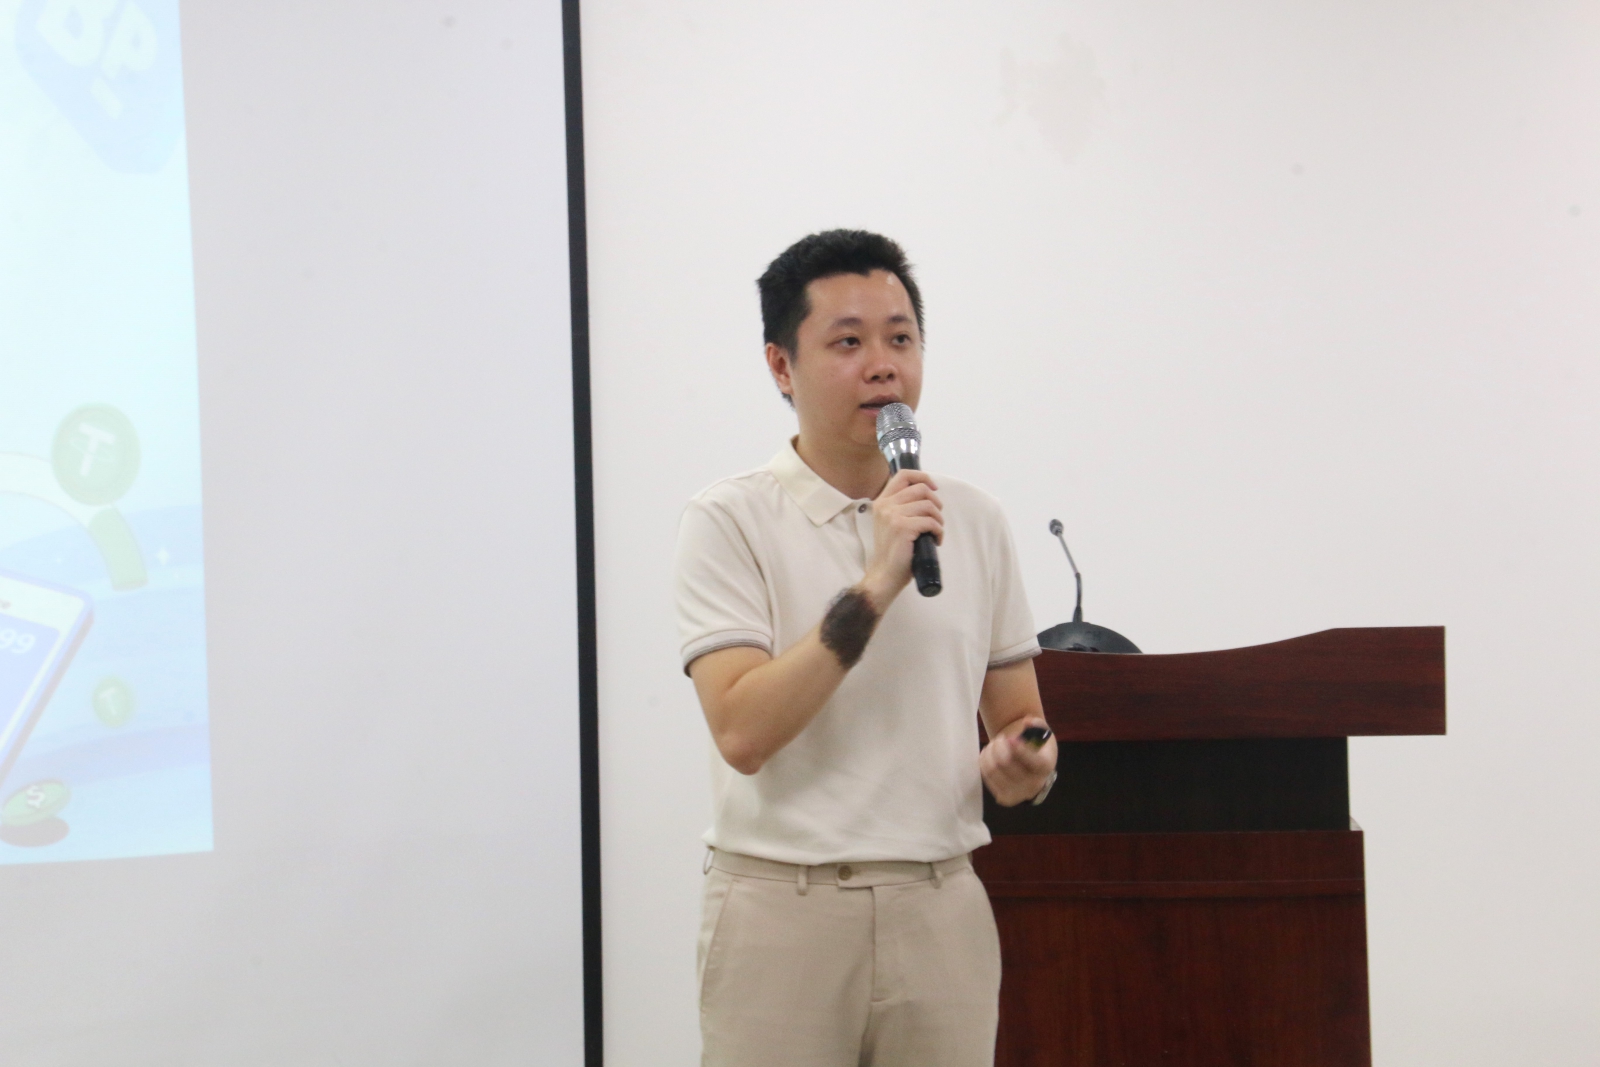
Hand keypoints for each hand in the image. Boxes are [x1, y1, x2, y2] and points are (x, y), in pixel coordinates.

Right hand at [861, 469, 941, 607]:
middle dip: (935, 502)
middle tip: (936, 517)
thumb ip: (901, 507)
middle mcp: (885, 505)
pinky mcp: (903, 527)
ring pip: (928, 505)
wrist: (884, 574)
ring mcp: (893, 516)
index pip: (903, 475)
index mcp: (882, 502)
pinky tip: (936, 540)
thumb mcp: (891, 523)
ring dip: (938, 519)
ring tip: (935, 531)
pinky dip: (939, 531)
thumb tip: (927, 495)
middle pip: (921, 489)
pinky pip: (931, 522)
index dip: (922, 477)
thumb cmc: (892, 551)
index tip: (933, 488)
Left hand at [980, 716, 1057, 806]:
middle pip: (1007, 763)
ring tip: (994, 745)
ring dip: (990, 752)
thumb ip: (1037, 724)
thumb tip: (1027, 721)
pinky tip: (989, 755)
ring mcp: (1018, 794)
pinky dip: (985, 761)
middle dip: (999, 745)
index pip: (1034, 761)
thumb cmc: (1035, 746)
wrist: (1029, 767)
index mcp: (1046, 767)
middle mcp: (1034, 784)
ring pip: (993, 769)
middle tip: (1000, 738)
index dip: (1020, 750)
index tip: (1010, 739)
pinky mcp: (1004, 798)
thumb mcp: (1041, 732)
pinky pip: (987, 776)